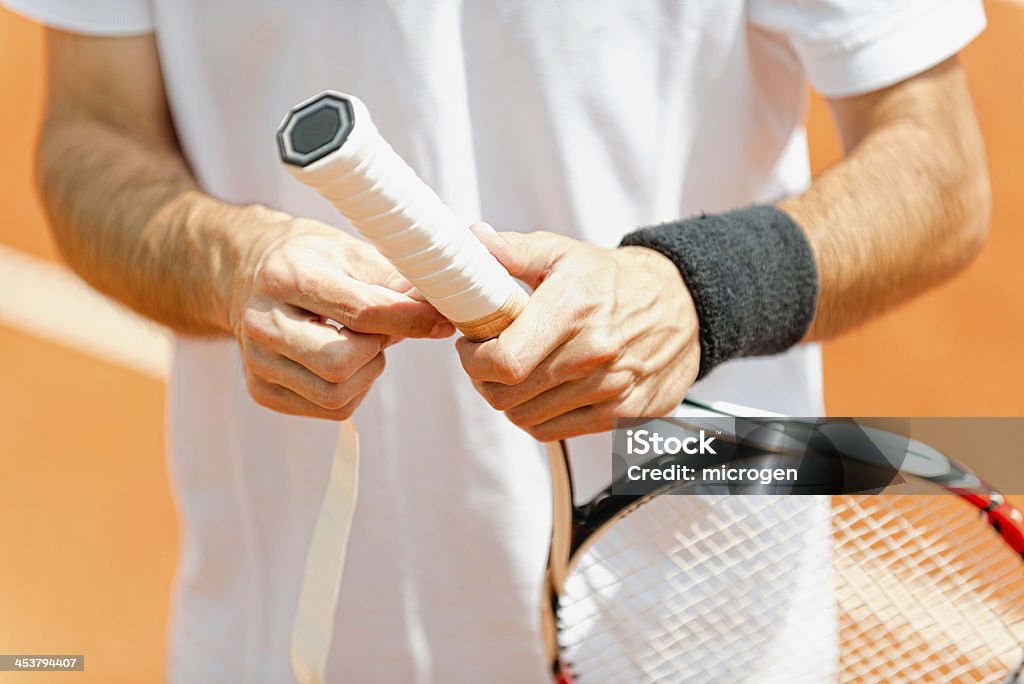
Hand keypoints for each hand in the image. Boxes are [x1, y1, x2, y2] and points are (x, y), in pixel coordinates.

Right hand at [230, 208, 453, 419]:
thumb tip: (445, 310)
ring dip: (367, 372)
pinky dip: (351, 389)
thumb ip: (398, 283)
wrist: (250, 274)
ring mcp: (256, 362)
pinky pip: (328, 409)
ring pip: (337, 395)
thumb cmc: (314, 260)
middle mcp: (262, 322)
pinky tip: (342, 360)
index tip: (439, 319)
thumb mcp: (353, 254)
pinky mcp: (261, 391)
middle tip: (379, 330)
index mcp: (286, 276)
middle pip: (340, 364)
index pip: (359, 311)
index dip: (408, 319)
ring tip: (361, 343)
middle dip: (376, 349)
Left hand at [456, 225, 698, 440]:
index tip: (470, 346)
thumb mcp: (562, 253)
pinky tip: (540, 392)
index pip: (504, 360)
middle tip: (486, 361)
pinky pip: (555, 431)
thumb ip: (514, 250)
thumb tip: (474, 239)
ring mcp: (611, 387)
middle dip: (484, 380)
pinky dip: (536, 417)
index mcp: (573, 309)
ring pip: (526, 418)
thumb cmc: (611, 280)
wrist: (683, 303)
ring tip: (514, 374)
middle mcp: (595, 353)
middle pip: (509, 395)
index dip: (473, 359)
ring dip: (509, 400)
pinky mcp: (623, 413)